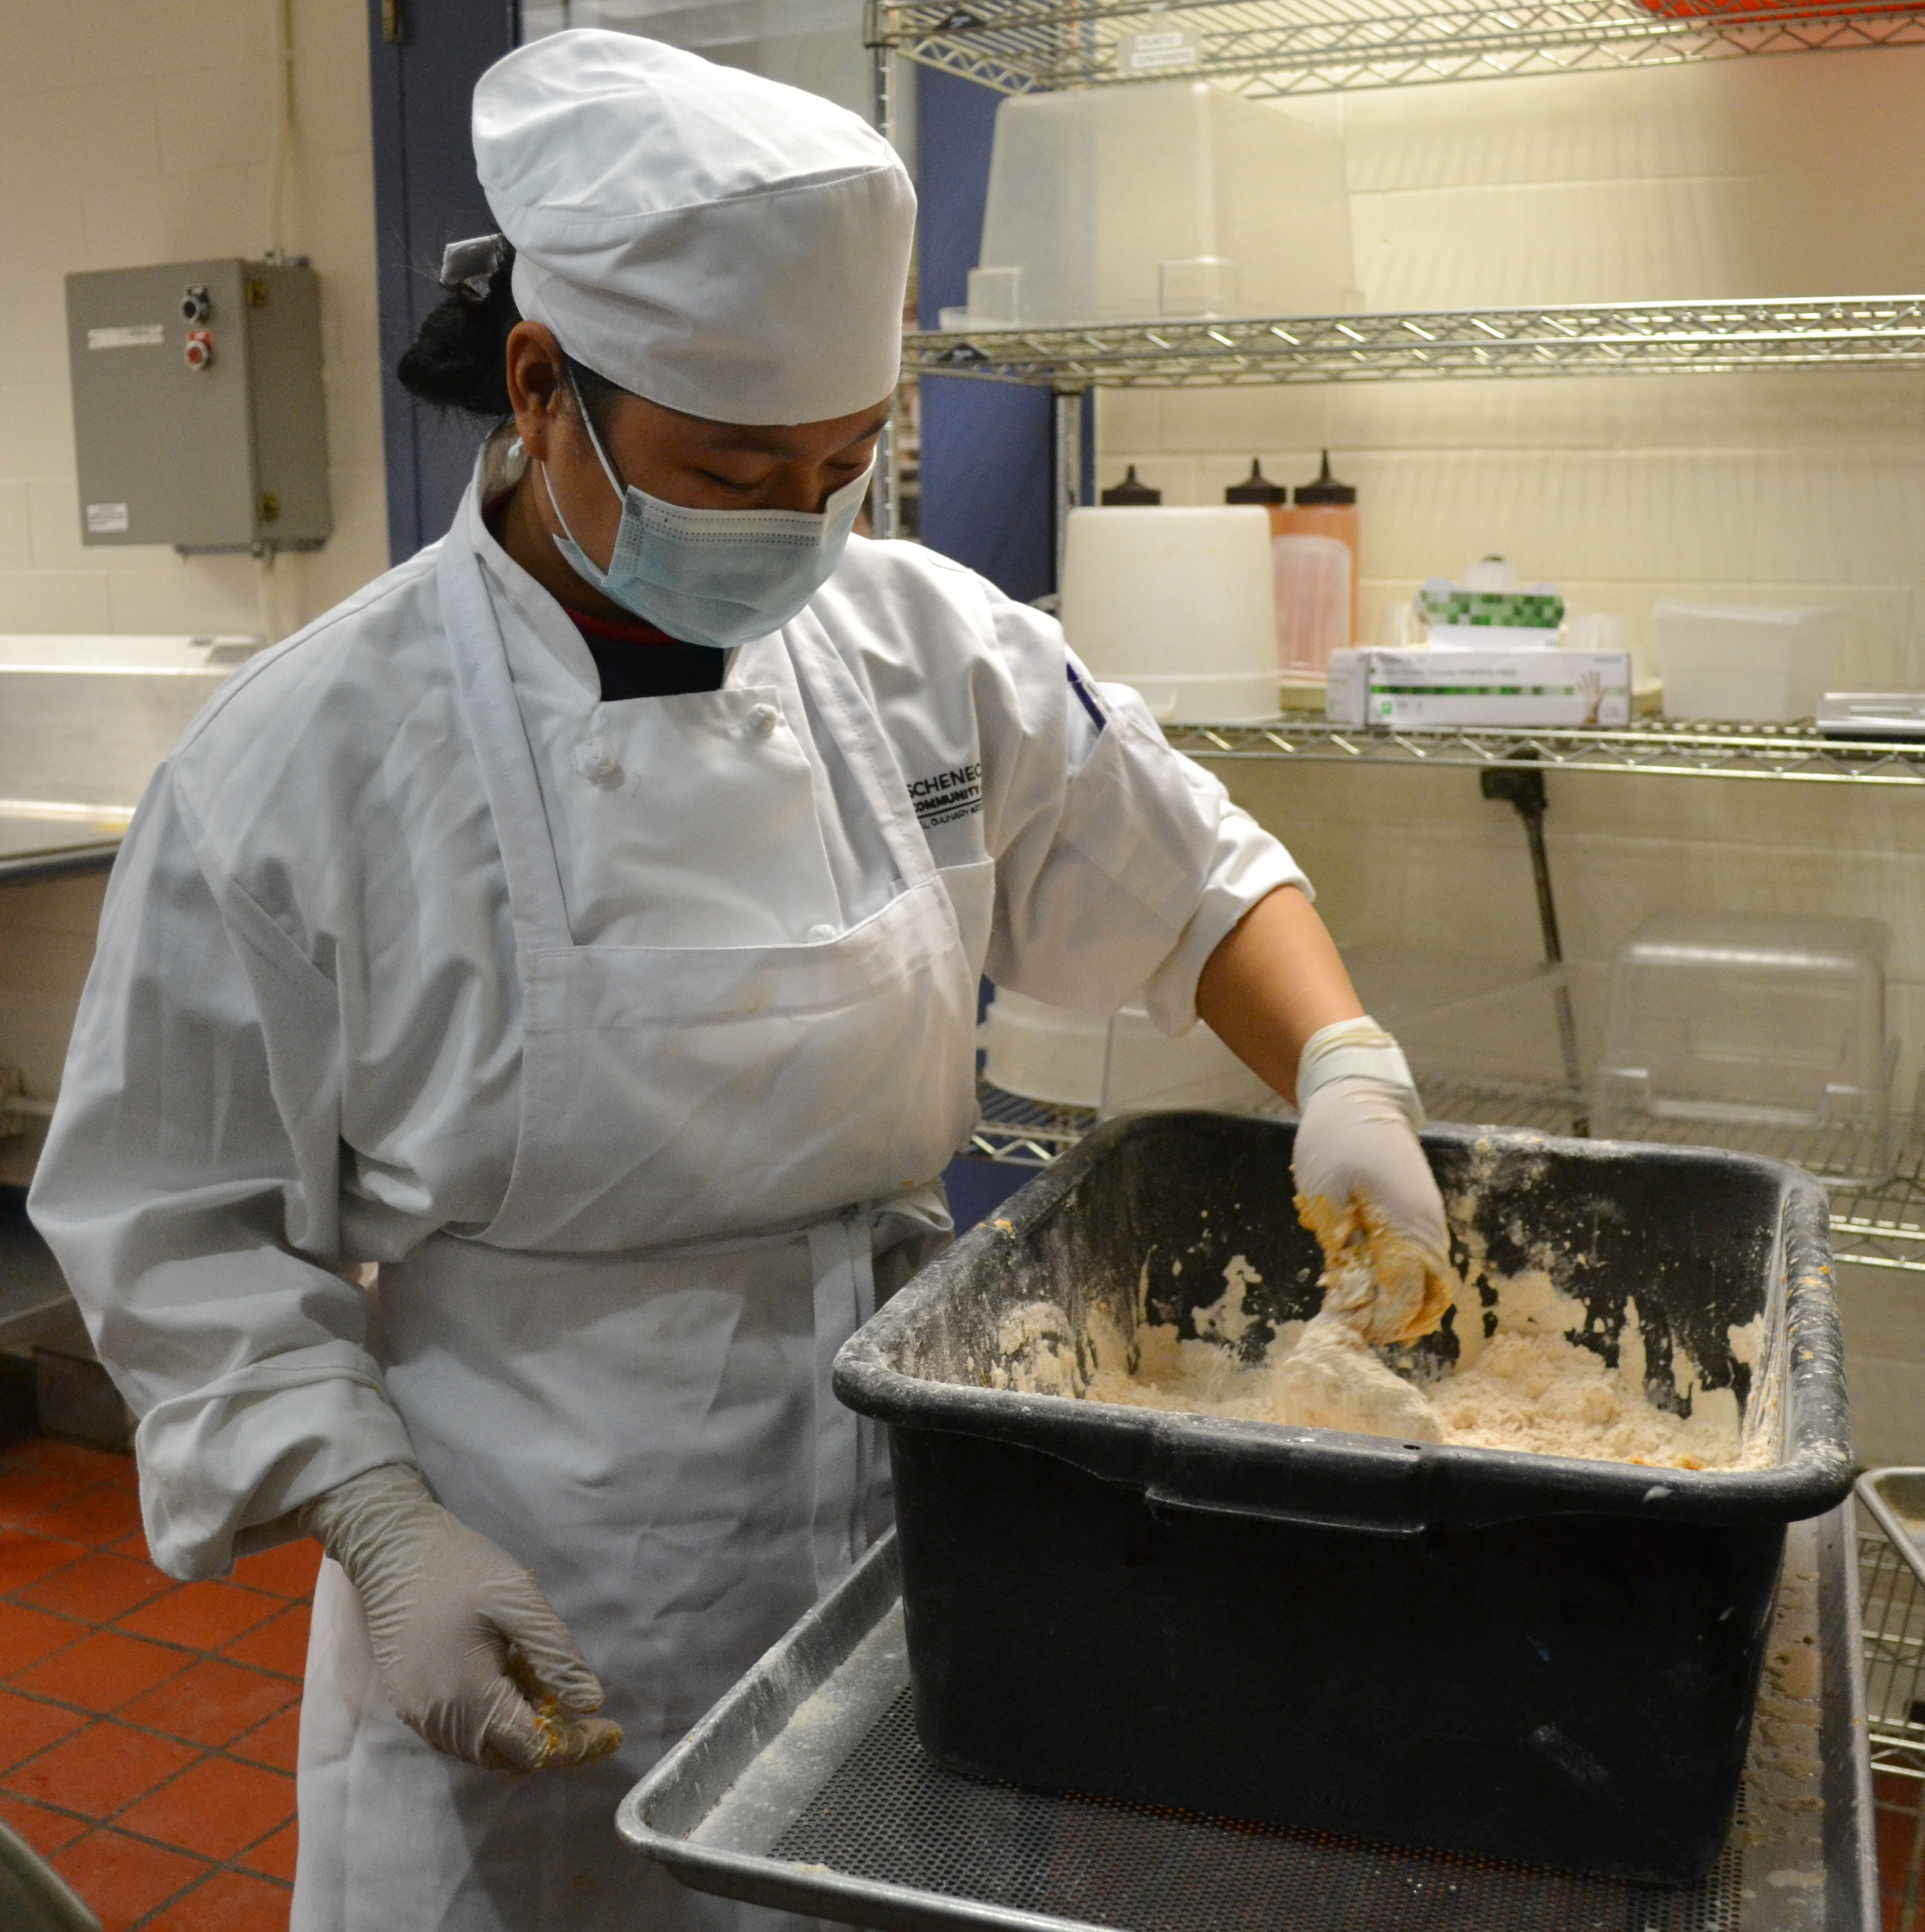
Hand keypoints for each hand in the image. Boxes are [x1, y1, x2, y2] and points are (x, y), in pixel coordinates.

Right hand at [300, 1463, 621, 1770]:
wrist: (391, 1549)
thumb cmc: (460, 1567)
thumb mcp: (518, 1600)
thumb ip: (555, 1654)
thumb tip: (591, 1701)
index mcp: (470, 1696)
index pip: (533, 1748)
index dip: (576, 1746)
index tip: (613, 1730)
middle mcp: (440, 1720)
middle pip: (507, 1758)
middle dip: (550, 1741)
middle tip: (579, 1704)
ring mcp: (419, 1714)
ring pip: (481, 1751)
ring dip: (518, 1733)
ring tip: (544, 1688)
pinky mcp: (408, 1702)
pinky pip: (457, 1734)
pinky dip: (490, 1725)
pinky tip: (506, 1684)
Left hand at [1292, 1075, 1454, 1346]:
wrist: (1358, 1096)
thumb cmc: (1337, 1140)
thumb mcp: (1325, 1197)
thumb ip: (1341, 1248)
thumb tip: (1350, 1296)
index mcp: (1407, 1224)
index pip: (1407, 1293)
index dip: (1383, 1319)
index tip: (1355, 1328)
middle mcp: (1427, 1227)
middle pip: (1430, 1296)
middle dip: (1398, 1319)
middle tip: (1359, 1326)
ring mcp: (1427, 1220)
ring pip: (1428, 1280)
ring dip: (1399, 1300)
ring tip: (1360, 1308)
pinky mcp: (1419, 1214)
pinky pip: (1419, 1259)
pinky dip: (1399, 1277)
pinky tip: (1364, 1276)